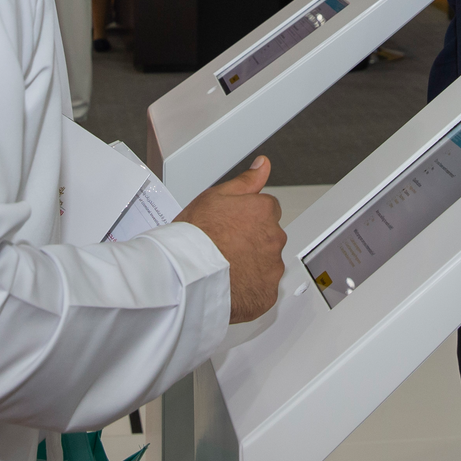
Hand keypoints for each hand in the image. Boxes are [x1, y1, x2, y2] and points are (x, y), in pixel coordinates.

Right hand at [177, 156, 286, 324]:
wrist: (187, 276)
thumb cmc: (196, 236)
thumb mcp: (215, 196)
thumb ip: (245, 181)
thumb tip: (263, 165)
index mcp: (264, 211)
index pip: (267, 210)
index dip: (248, 217)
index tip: (233, 226)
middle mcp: (274, 238)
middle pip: (269, 237)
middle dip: (253, 240)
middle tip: (226, 247)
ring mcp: (272, 268)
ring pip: (267, 263)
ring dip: (253, 265)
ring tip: (225, 268)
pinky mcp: (266, 294)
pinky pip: (263, 290)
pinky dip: (250, 289)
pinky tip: (231, 285)